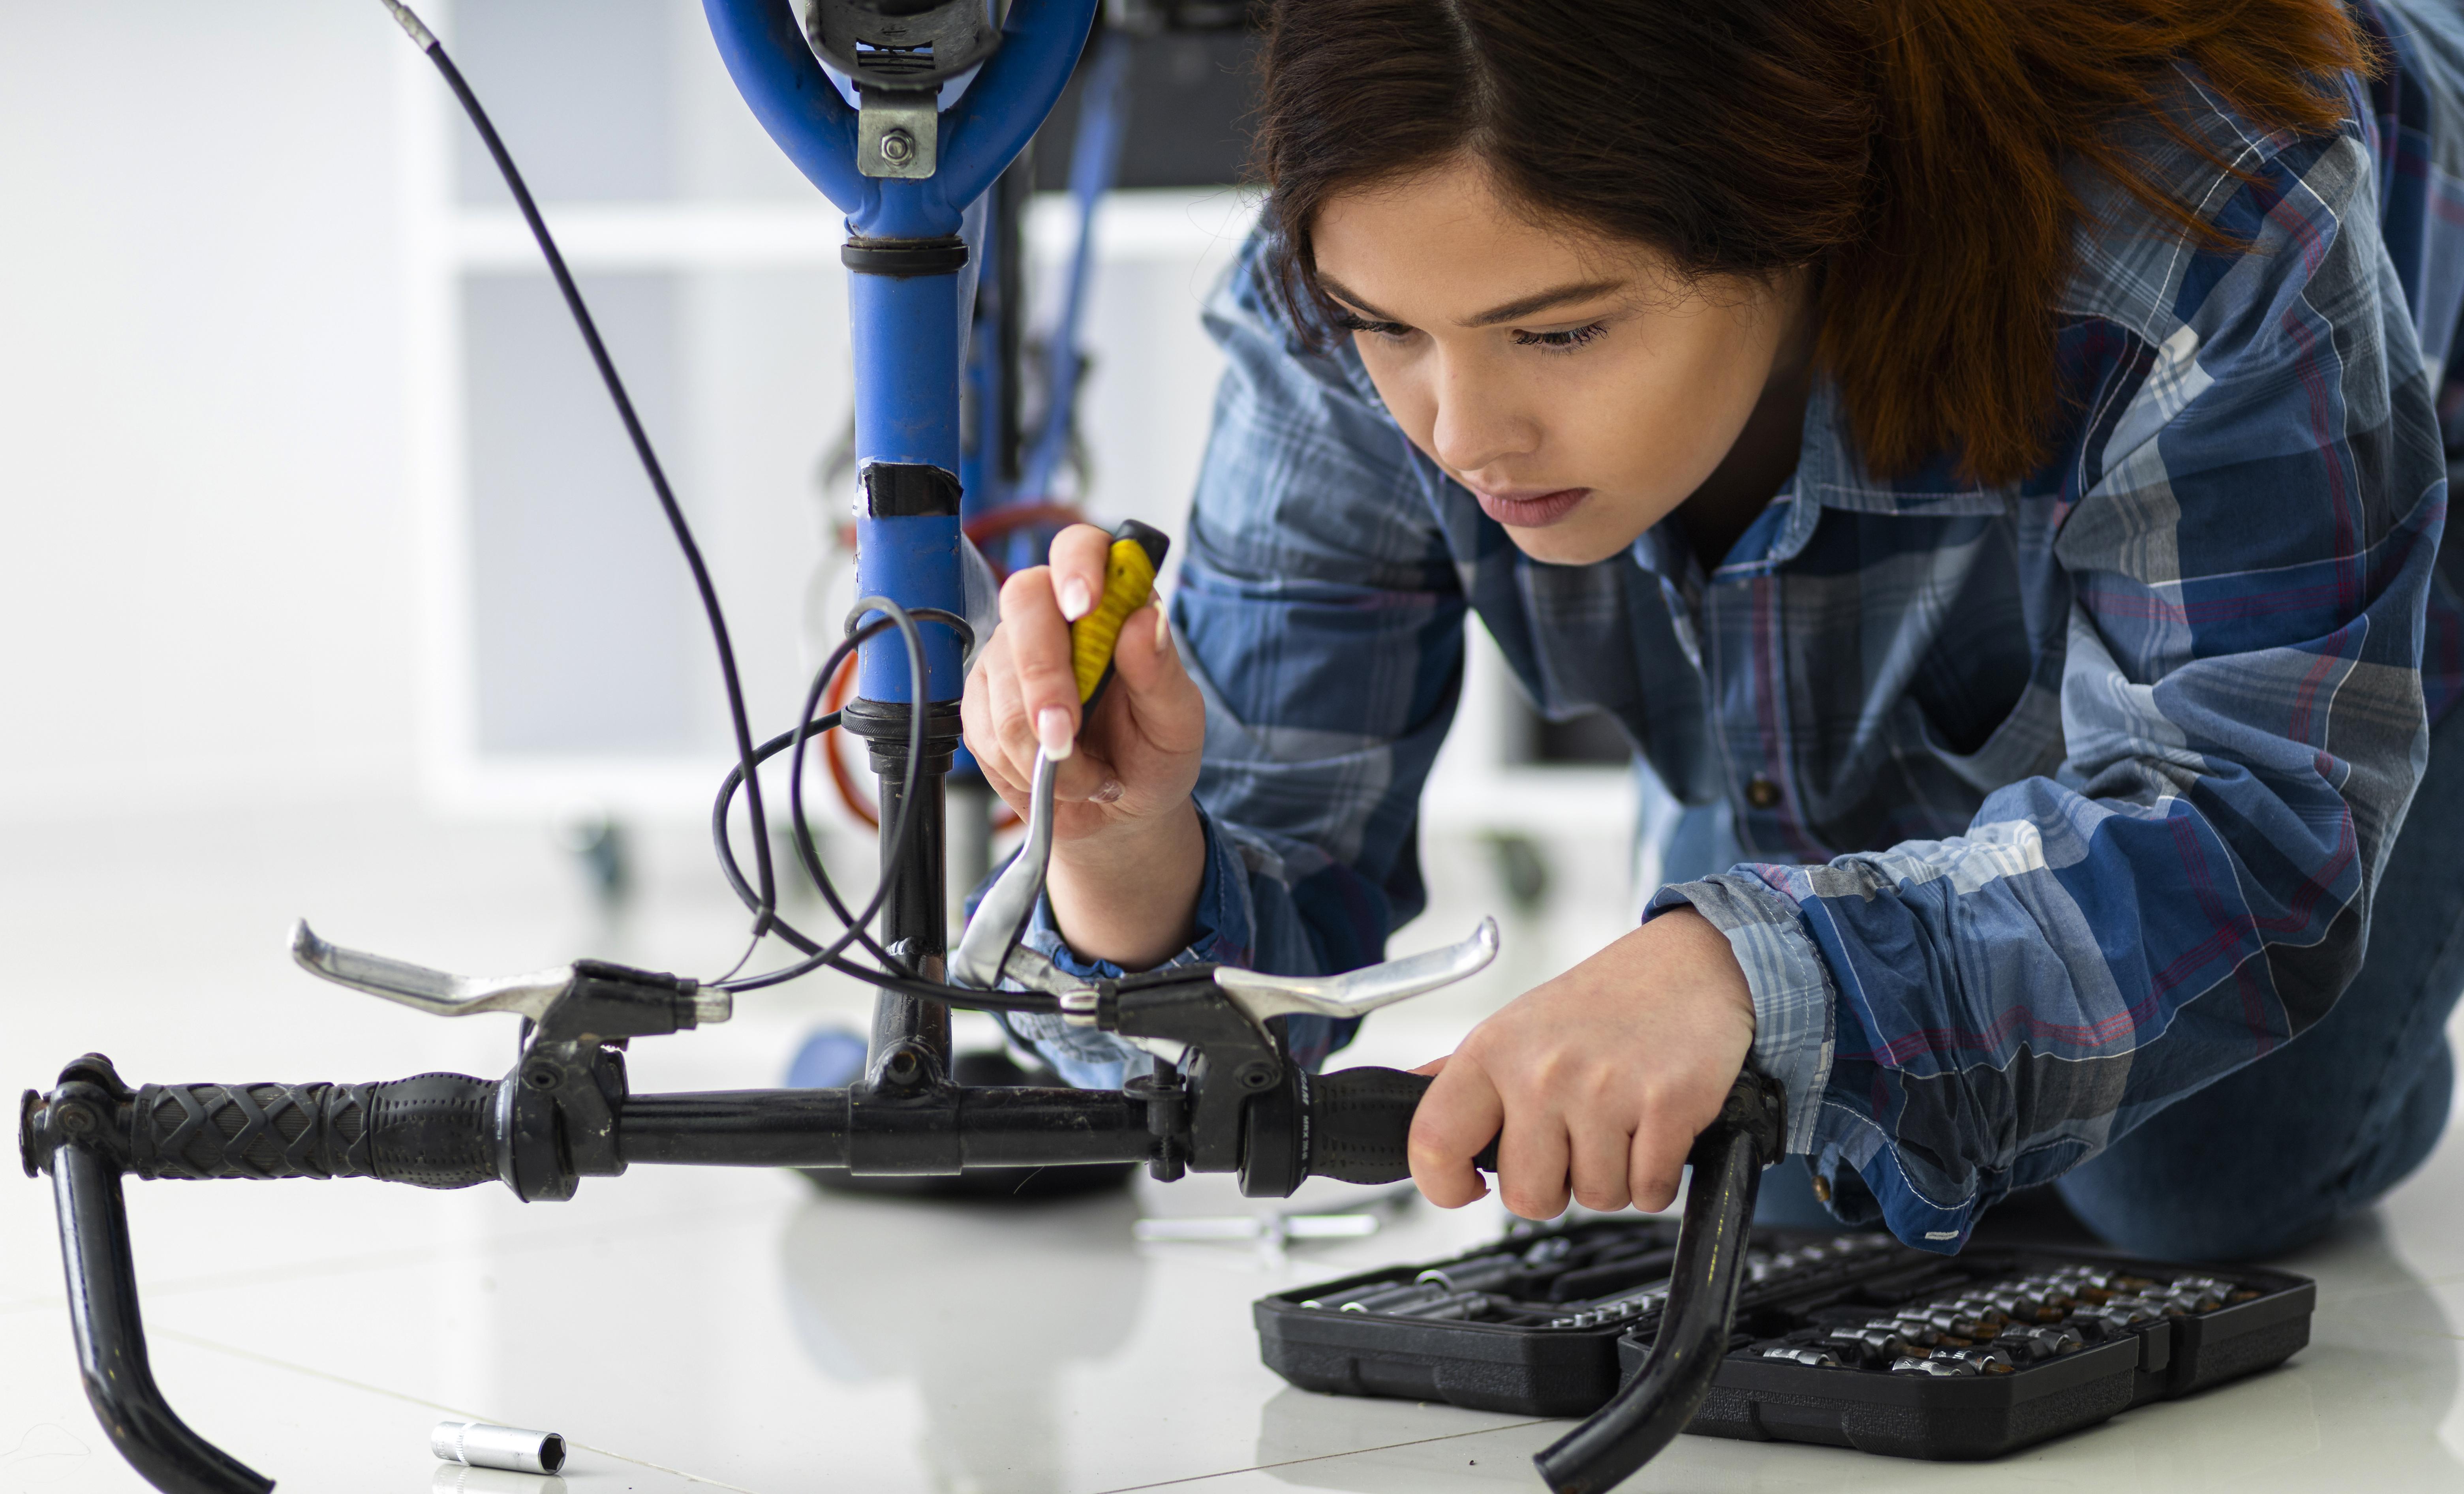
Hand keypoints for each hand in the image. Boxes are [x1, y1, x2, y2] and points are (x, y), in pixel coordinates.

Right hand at [960, 524, 1208, 967]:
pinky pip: (983, 728)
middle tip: (1065, 735)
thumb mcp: (1176, 723)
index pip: (1081, 548)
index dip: (1077, 566)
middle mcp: (1053, 618)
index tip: (1084, 605)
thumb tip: (1144, 619)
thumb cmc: (1150, 756)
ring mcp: (1009, 656)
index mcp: (1110, 603)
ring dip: (1041, 745)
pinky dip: (1018, 765)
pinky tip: (1048, 773)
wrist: (1117, 812)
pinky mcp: (981, 701)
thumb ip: (1161, 673)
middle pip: (1023, 603)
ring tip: (1084, 772)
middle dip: (1043, 677)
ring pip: (1000, 681)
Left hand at [1408, 909, 1755, 1217]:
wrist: (1692, 965)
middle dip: (1554, 1186)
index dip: (1445, 1185)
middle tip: (1574, 1142)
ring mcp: (1605, 1091)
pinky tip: (1654, 1131)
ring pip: (1594, 1198)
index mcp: (1493, 1051)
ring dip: (1612, 1178)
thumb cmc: (1601, 1005)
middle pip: (1527, 1198)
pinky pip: (1648, 1192)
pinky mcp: (1666, 1107)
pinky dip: (1655, 1177)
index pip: (1433, 1142)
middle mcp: (1542, 1071)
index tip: (1470, 1186)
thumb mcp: (1515, 1028)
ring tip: (1620, 1124)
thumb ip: (1459, 1075)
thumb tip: (1405, 1099)